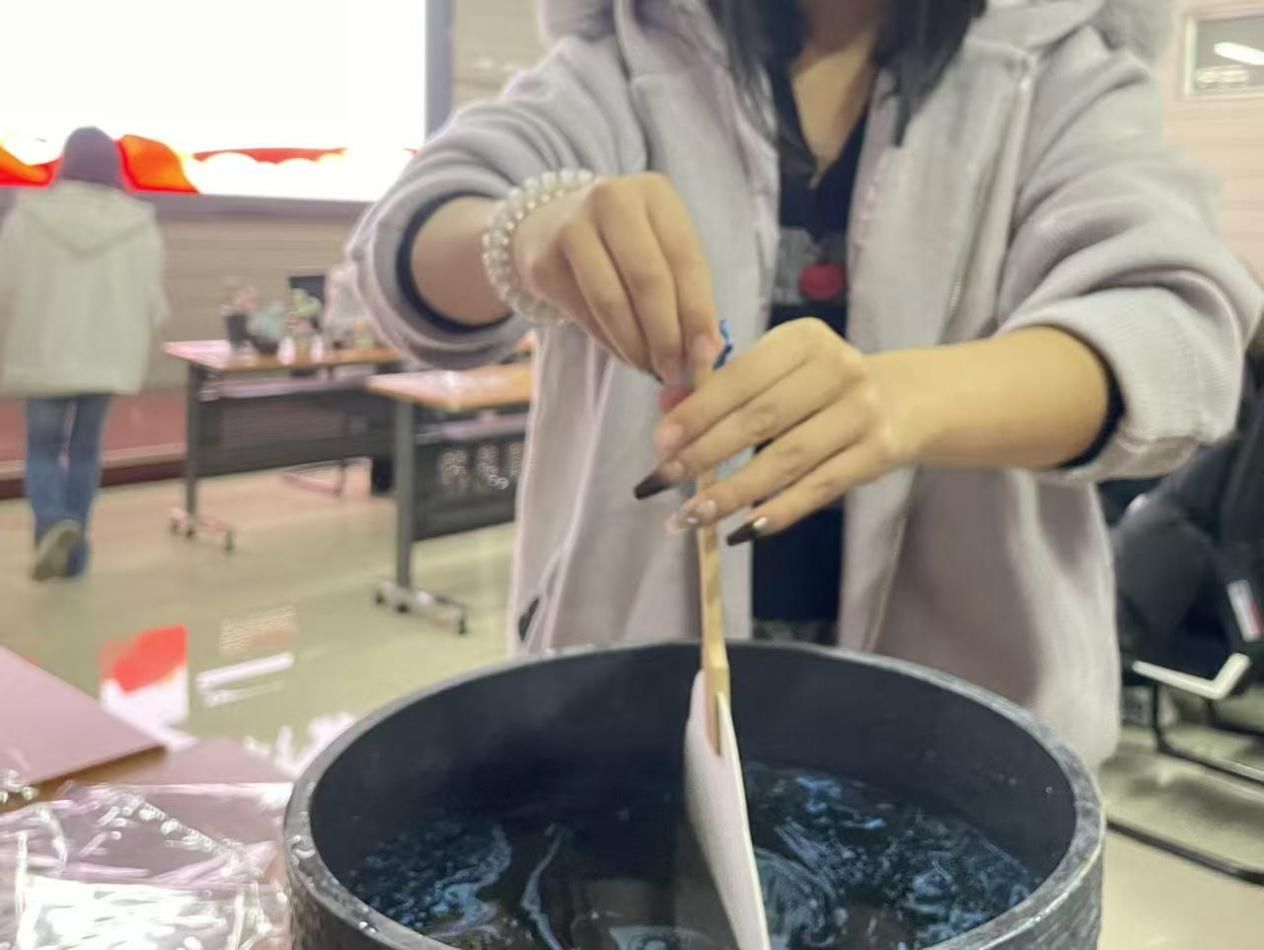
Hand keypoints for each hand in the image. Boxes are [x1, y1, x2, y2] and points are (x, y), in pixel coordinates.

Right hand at [514, 173, 724, 382]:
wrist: (549, 226)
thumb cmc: (624, 242)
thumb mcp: (661, 248)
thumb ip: (688, 293)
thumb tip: (708, 352)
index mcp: (654, 192)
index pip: (685, 257)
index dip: (698, 312)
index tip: (706, 355)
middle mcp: (612, 200)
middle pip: (647, 279)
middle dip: (667, 335)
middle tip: (677, 372)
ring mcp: (572, 227)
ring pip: (612, 301)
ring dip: (636, 346)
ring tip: (651, 368)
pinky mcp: (545, 262)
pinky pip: (586, 314)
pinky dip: (612, 344)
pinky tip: (627, 356)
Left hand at [633, 318, 925, 542]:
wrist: (907, 399)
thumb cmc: (822, 384)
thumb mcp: (781, 370)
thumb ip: (725, 387)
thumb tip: (667, 413)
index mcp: (803, 340)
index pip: (741, 378)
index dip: (698, 412)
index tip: (660, 443)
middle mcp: (837, 369)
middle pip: (760, 418)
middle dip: (705, 453)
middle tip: (663, 481)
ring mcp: (860, 413)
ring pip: (787, 459)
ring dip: (733, 491)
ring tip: (692, 515)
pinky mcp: (876, 454)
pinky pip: (818, 488)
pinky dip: (778, 511)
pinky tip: (742, 530)